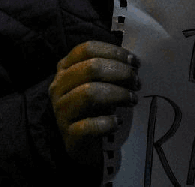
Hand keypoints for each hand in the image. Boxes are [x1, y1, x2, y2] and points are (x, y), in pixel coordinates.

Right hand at [49, 41, 140, 164]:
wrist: (80, 145)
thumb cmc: (93, 109)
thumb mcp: (96, 84)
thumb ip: (108, 71)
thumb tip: (133, 63)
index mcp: (64, 68)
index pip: (87, 49)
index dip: (113, 52)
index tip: (134, 62)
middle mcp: (58, 86)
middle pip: (91, 68)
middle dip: (120, 72)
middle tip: (137, 82)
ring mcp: (61, 110)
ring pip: (90, 93)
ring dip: (117, 94)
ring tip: (132, 99)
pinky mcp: (69, 134)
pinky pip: (90, 125)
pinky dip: (107, 122)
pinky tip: (117, 122)